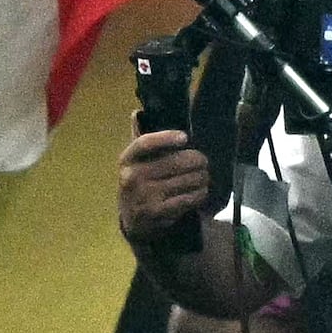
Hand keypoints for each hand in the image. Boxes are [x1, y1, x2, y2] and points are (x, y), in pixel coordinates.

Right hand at [117, 129, 220, 247]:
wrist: (134, 220)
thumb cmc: (141, 182)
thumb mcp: (136, 162)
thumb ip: (140, 138)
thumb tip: (137, 113)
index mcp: (127, 159)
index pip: (145, 143)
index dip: (166, 138)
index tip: (185, 137)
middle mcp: (132, 177)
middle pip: (177, 161)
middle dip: (198, 160)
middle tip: (204, 162)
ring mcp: (144, 196)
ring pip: (188, 179)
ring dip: (202, 178)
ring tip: (203, 177)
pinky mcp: (157, 212)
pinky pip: (189, 198)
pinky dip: (200, 193)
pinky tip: (200, 191)